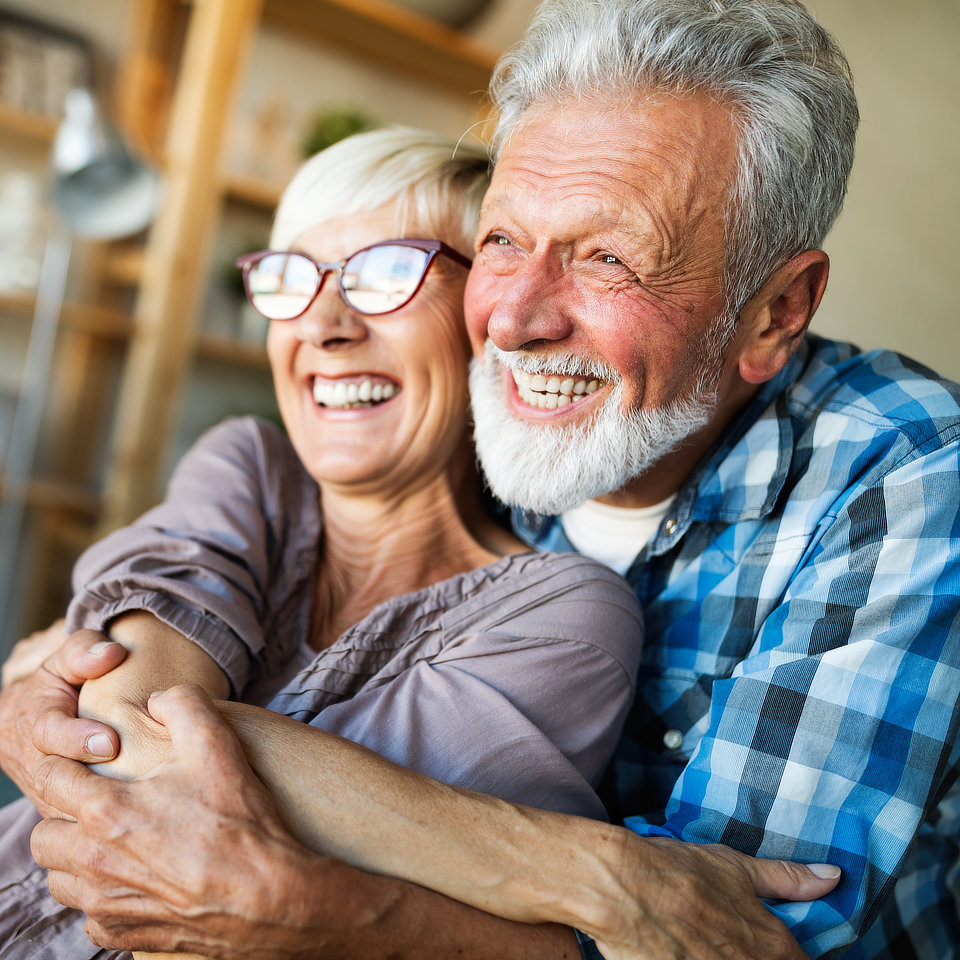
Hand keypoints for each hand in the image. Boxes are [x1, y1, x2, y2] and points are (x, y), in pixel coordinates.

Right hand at [0, 629, 125, 815]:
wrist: (39, 717)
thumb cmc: (63, 683)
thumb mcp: (67, 660)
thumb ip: (84, 652)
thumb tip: (111, 652)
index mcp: (36, 721)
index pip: (48, 734)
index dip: (76, 739)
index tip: (109, 741)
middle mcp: (37, 761)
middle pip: (58, 780)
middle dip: (93, 780)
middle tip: (131, 777)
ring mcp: (47, 791)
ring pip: (69, 810)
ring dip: (101, 809)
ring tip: (142, 803)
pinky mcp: (64, 810)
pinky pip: (82, 827)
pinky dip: (107, 825)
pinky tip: (142, 820)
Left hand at [30, 685, 320, 957]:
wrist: (265, 893)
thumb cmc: (237, 819)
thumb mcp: (215, 742)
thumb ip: (181, 703)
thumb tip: (158, 698)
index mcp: (106, 811)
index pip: (52, 777)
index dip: (64, 760)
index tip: (85, 760)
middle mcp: (93, 860)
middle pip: (44, 834)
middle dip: (62, 814)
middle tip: (97, 803)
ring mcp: (104, 902)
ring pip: (59, 878)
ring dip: (76, 858)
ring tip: (111, 842)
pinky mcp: (122, 933)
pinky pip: (89, 916)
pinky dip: (102, 897)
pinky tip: (133, 880)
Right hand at [586, 835, 838, 959]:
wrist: (621, 886)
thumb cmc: (675, 870)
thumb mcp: (733, 867)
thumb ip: (786, 878)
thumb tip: (833, 877)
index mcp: (772, 943)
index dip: (792, 956)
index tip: (778, 947)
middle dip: (758, 955)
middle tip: (725, 937)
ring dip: (726, 956)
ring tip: (706, 944)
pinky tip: (688, 952)